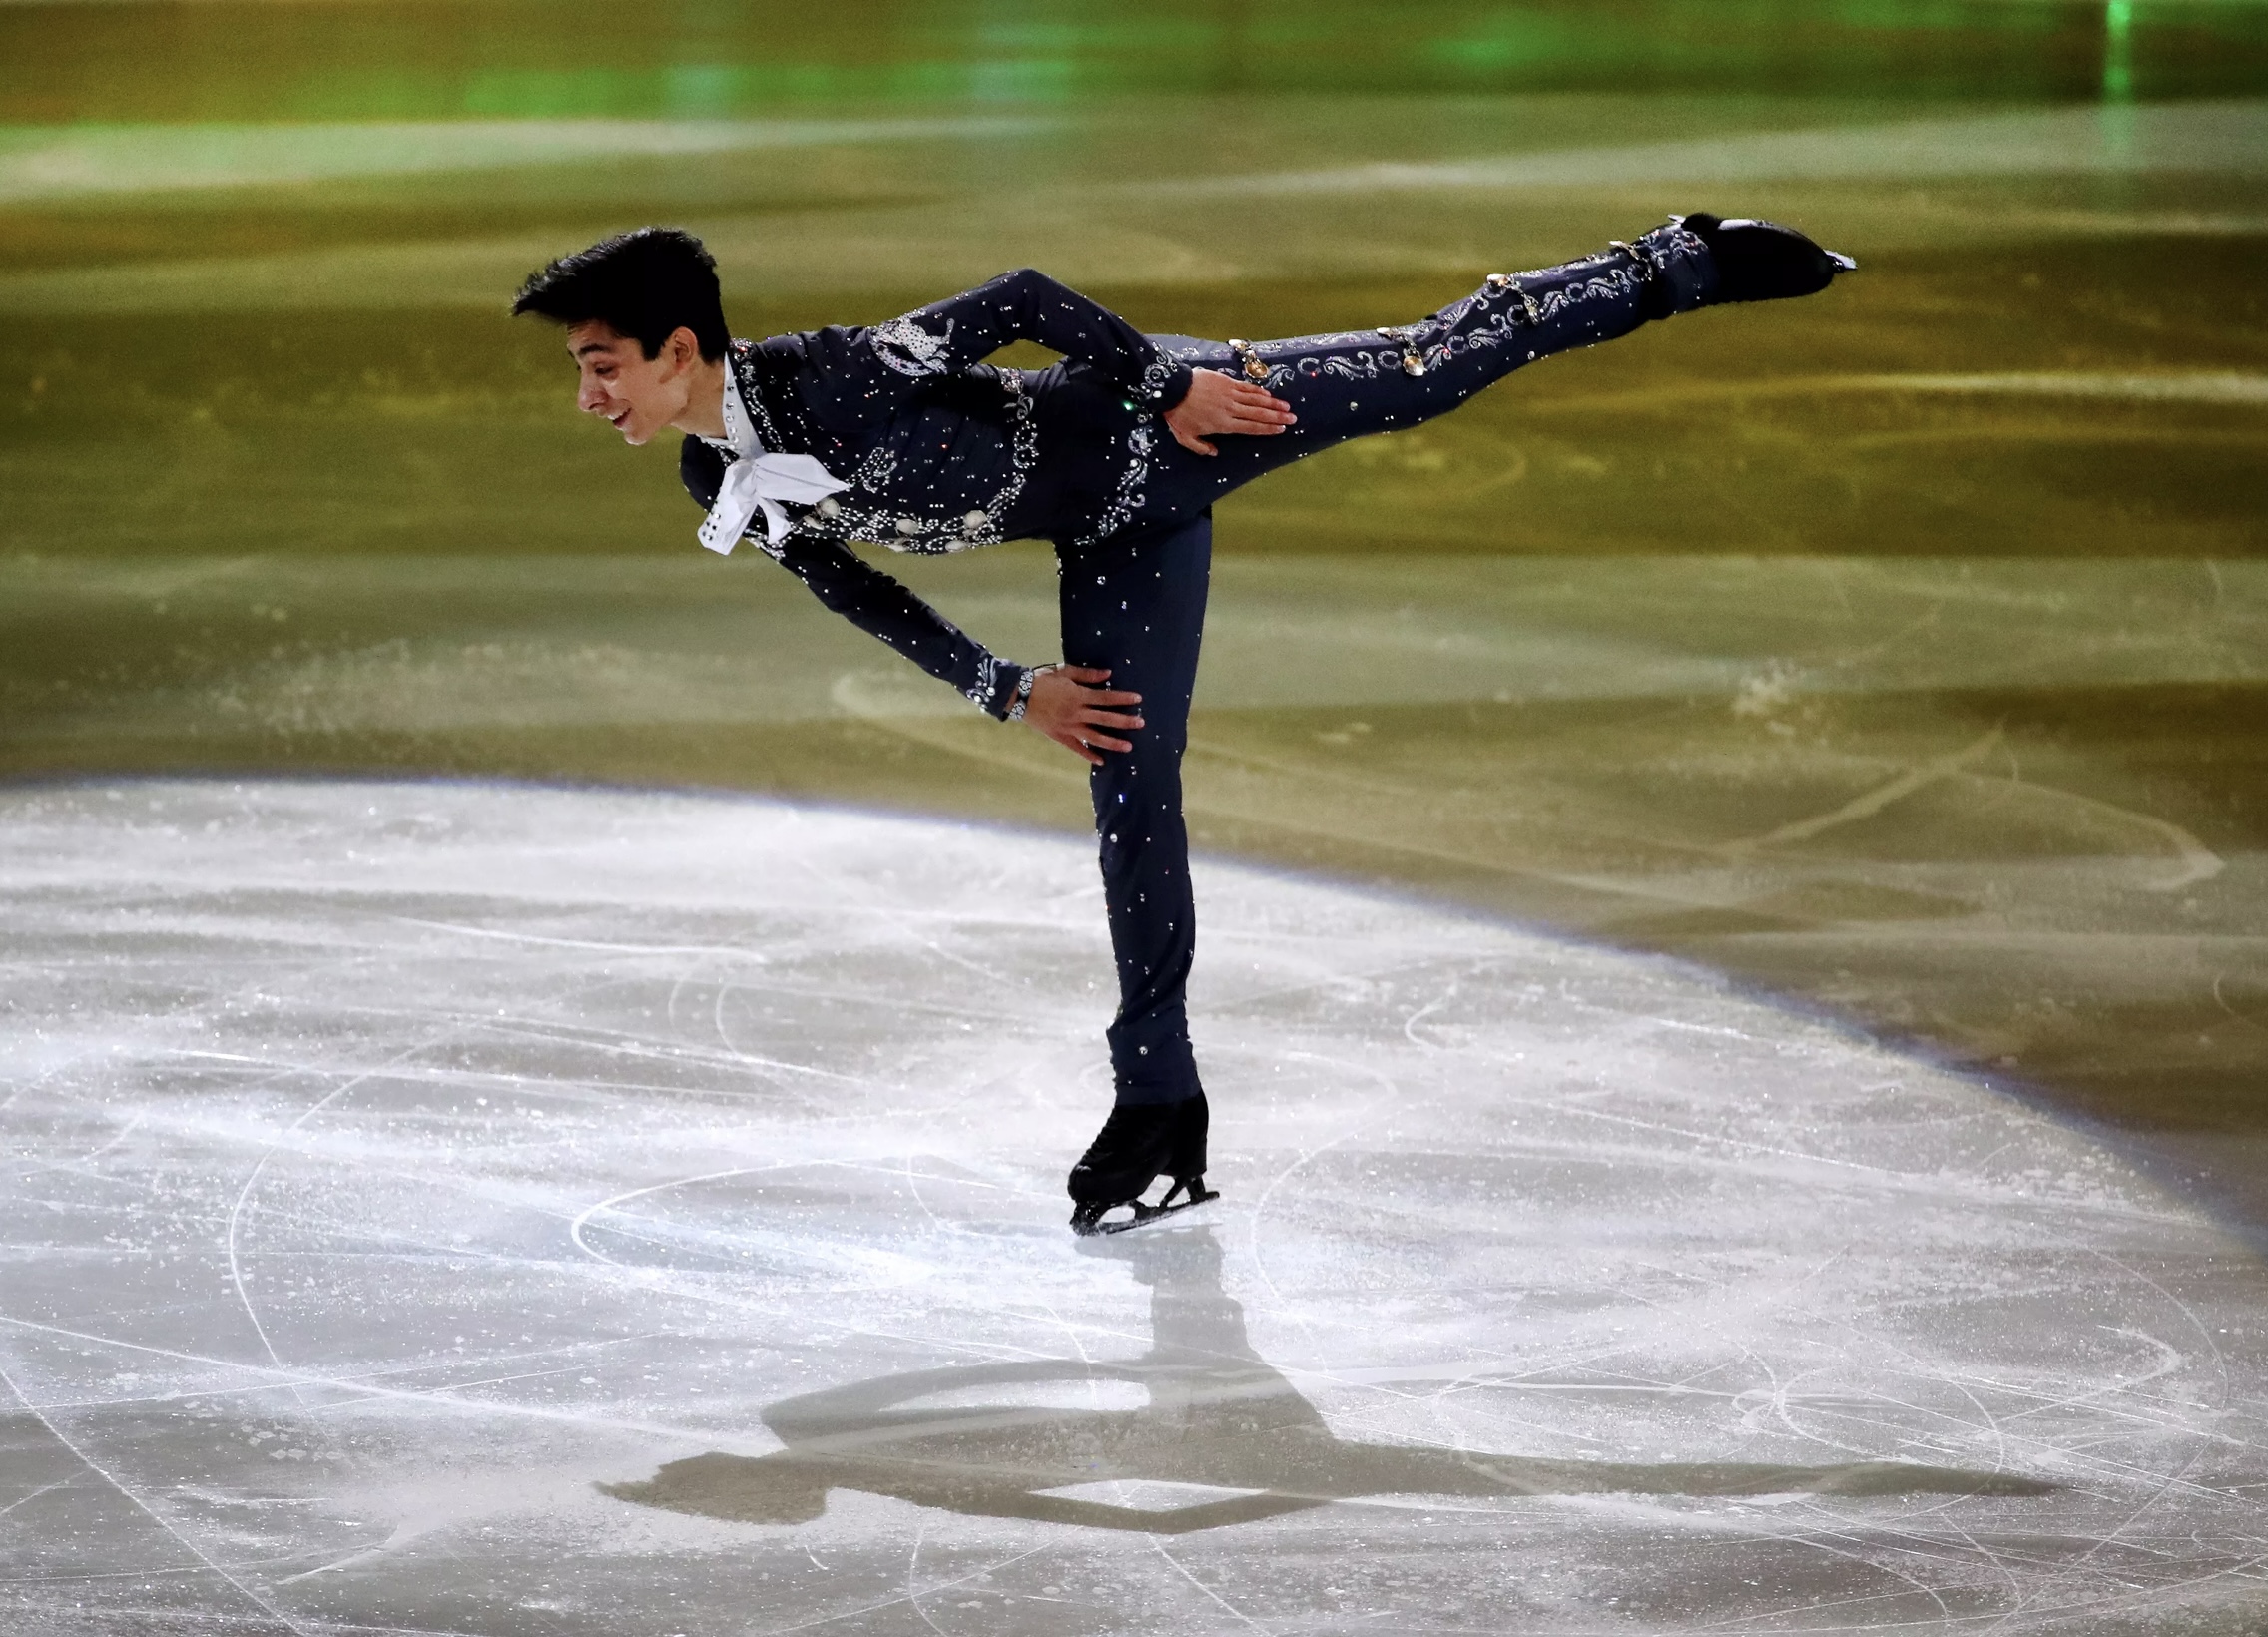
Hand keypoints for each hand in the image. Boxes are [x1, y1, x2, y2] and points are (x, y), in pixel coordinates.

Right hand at [1020, 665, 1142, 765]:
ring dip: (1113, 742)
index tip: (1138, 699)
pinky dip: (1089, 755)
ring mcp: (1069, 727)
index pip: (1106, 698)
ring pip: (1095, 736)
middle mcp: (1077, 713)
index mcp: (1079, 696)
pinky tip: (1101, 760)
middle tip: (1141, 723)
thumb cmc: (1042, 680)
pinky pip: (1077, 748)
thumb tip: (1108, 674)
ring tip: (1128, 746)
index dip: (1123, 698)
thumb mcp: (1065, 672)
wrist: (1019, 695)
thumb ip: (1087, 675)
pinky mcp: (1060, 736)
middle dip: (1125, 721)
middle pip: (1106, 718)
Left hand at [1162, 368, 1295, 455]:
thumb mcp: (1185, 438)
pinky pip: (1246, 388)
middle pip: (1258, 414)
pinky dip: (1258, 391)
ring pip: (1256, 400)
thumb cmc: (1178, 415)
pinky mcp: (1226, 382)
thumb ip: (1201, 447)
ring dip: (1272, 403)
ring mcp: (1230, 395)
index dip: (1267, 429)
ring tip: (1286, 406)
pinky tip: (1268, 394)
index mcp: (1223, 425)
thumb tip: (1215, 453)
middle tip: (1292, 418)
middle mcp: (1231, 410)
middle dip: (1277, 417)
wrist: (1172, 388)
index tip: (1281, 429)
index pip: (1251, 428)